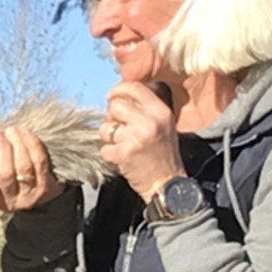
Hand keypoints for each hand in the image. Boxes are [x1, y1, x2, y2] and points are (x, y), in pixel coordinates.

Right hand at [0, 125, 61, 212]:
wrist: (39, 193)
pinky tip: (24, 133)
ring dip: (17, 143)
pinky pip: (39, 160)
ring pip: (24, 166)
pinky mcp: (48, 186)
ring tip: (11, 130)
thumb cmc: (7, 180)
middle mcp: (13, 203)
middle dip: (1, 150)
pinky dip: (32, 143)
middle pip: (5, 175)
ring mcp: (32, 195)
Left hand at [100, 81, 186, 200]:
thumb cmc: (162, 153)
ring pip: (106, 128)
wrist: (167, 184)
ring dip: (109, 138)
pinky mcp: (125, 154)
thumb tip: (118, 95)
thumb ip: (144, 108)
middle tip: (119, 128)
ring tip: (123, 145)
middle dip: (112, 117)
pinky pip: (104, 148)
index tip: (112, 97)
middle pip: (115, 105)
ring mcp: (137, 137)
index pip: (134, 87)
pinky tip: (121, 158)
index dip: (118, 90)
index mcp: (161, 111)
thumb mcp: (163, 124)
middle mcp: (150, 121)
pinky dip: (109, 155)